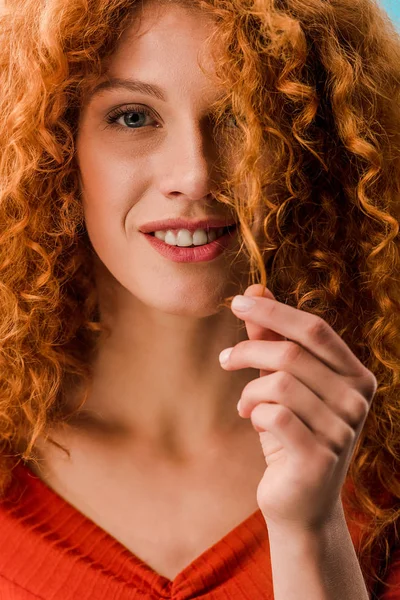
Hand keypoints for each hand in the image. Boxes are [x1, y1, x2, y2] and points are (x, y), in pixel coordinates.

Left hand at [219, 284, 376, 531]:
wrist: (301, 500)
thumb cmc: (292, 432)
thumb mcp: (284, 381)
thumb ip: (273, 337)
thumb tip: (256, 289)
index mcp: (356, 376)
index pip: (316, 330)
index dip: (275, 312)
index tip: (237, 302)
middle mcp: (357, 401)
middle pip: (293, 354)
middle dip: (249, 350)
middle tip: (224, 359)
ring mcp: (342, 431)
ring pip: (280, 384)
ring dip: (250, 389)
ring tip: (244, 403)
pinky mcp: (318, 458)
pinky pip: (273, 415)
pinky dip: (253, 412)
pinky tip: (251, 419)